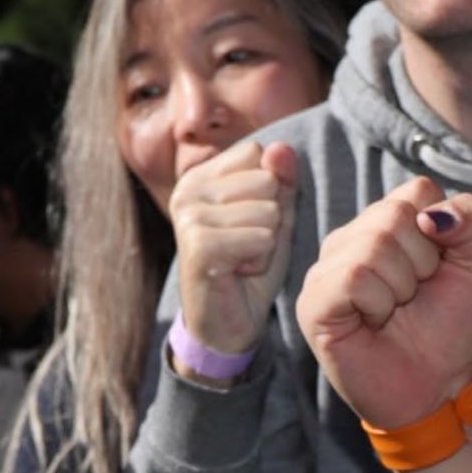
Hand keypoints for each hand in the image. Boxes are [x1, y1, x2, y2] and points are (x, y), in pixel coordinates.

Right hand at [171, 139, 299, 355]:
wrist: (227, 324)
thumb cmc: (250, 269)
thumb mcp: (275, 220)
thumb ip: (281, 183)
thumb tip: (282, 148)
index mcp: (202, 175)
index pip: (258, 152)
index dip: (271, 191)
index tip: (252, 223)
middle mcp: (188, 189)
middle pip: (265, 179)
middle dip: (271, 220)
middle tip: (248, 247)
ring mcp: (189, 215)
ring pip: (267, 210)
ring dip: (267, 244)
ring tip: (243, 259)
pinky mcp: (198, 243)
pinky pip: (260, 237)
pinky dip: (261, 260)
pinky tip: (238, 271)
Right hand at [296, 176, 471, 431]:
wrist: (437, 386)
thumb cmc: (453, 327)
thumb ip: (471, 222)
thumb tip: (432, 212)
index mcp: (392, 222)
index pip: (418, 191)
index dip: (443, 233)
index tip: (439, 270)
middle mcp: (355, 237)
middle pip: (395, 214)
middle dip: (424, 264)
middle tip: (416, 297)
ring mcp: (330, 266)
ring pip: (374, 244)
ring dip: (402, 287)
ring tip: (395, 312)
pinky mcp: (314, 300)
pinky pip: (353, 277)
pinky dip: (378, 304)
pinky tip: (374, 322)